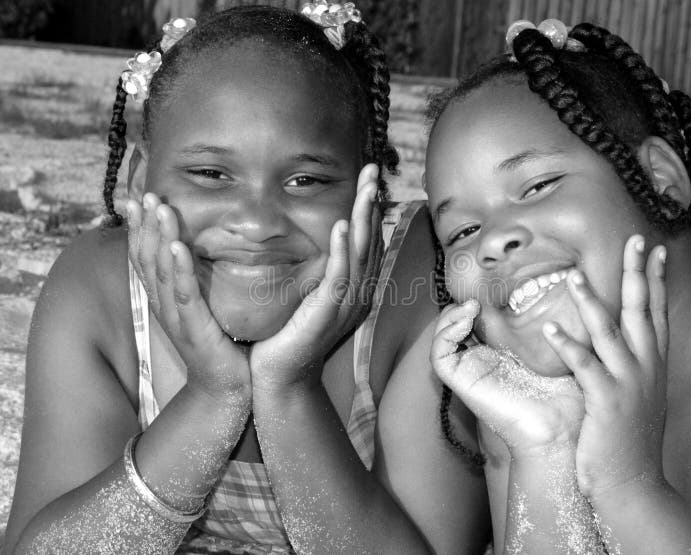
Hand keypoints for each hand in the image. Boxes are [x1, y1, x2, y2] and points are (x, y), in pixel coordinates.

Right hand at [127, 194, 250, 401]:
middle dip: (145, 225)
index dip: (138, 229)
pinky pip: (185, 294)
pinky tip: (177, 246)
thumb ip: (199, 281)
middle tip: (144, 195)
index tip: (136, 200)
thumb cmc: (220, 345)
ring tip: (160, 209)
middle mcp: (164, 306)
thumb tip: (203, 250)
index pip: (145, 259)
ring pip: (162, 271)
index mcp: (165, 300)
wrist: (226, 388)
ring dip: (159, 237)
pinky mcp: (194, 330)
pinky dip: (180, 269)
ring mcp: (176, 319)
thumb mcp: (204, 307)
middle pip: (147, 260)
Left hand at [248, 163, 379, 390]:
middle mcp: (357, 294)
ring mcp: (346, 305)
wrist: (279, 375)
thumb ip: (312, 267)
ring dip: (363, 219)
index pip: (366, 241)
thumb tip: (306, 237)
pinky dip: (341, 251)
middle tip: (373, 169)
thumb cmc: (287, 335)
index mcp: (353, 288)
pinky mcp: (327, 314)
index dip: (369, 209)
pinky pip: (338, 278)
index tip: (368, 179)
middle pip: (370, 241)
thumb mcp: (304, 293)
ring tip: (367, 188)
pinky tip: (341, 226)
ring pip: (360, 255)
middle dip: (371, 204)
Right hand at [430, 300, 584, 458]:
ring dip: (451, 317)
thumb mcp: (562, 351)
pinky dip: (445, 333)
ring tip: (471, 306)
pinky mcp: (462, 382)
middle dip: (461, 307)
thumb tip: (559, 293)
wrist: (562, 431)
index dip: (478, 304)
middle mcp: (481, 363)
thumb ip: (553, 327)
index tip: (496, 291)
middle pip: (455, 327)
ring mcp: (470, 373)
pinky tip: (467, 321)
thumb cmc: (569, 395)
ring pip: (441, 338)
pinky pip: (439, 355)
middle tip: (480, 297)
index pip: (477, 322)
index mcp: (502, 355)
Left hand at [542, 235, 668, 500]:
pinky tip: (551, 326)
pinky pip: (585, 366)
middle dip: (637, 273)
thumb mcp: (638, 395)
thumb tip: (622, 340)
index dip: (655, 279)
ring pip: (610, 332)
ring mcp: (628, 383)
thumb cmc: (629, 439)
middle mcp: (646, 367)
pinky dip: (568, 344)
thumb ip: (631, 364)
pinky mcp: (607, 401)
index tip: (654, 249)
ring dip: (591, 301)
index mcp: (653, 364)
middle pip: (642, 311)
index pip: (656, 312)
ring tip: (572, 274)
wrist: (632, 482)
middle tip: (636, 239)